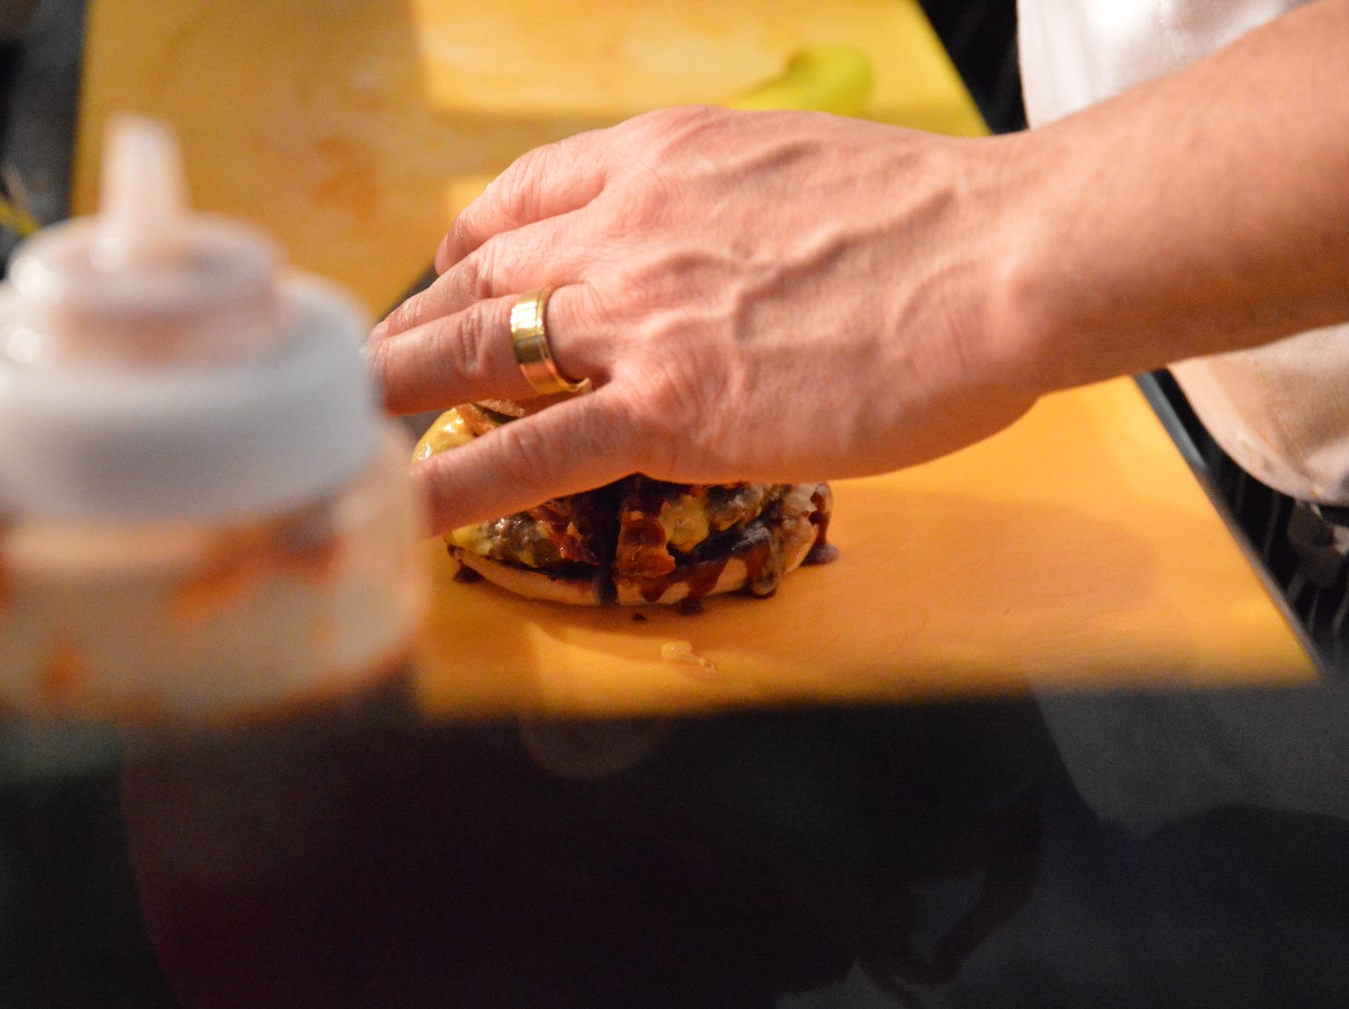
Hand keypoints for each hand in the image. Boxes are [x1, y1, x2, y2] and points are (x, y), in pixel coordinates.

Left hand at [368, 105, 1034, 535]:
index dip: (468, 247)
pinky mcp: (664, 406)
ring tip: (344, 430)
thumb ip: (729, 208)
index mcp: (658, 158)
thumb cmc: (938, 221)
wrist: (1004, 254)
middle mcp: (620, 225)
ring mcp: (634, 317)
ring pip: (473, 356)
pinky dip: (452, 485)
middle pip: (476, 278)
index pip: (521, 198)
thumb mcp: (800, 170)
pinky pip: (527, 455)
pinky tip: (398, 510)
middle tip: (369, 369)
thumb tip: (720, 254)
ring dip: (399, 394)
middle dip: (413, 328)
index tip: (448, 276)